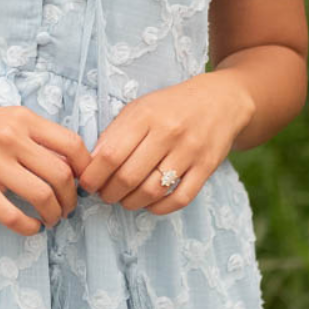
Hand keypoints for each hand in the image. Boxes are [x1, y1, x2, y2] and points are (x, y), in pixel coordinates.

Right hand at [0, 106, 92, 236]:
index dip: (86, 169)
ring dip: (54, 214)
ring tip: (51, 219)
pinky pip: (13, 215)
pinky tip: (31, 227)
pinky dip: (29, 227)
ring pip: (42, 196)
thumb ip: (31, 136)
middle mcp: (9, 138)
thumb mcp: (1, 120)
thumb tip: (68, 164)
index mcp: (21, 118)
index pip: (72, 144)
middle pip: (61, 174)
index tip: (83, 183)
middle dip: (71, 198)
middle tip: (68, 208)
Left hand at [78, 73, 254, 212]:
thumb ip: (115, 133)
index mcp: (145, 115)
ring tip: (124, 199)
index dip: (93, 176)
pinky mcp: (207, 167)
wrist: (220, 100)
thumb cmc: (170, 107)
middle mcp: (168, 132)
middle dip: (109, 193)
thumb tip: (91, 166)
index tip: (88, 183)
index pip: (110, 154)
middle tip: (105, 194)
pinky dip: (159, 208)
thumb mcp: (139, 108)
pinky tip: (149, 203)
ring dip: (131, 203)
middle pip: (128, 177)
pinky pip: (180, 198)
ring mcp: (190, 151)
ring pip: (152, 191)